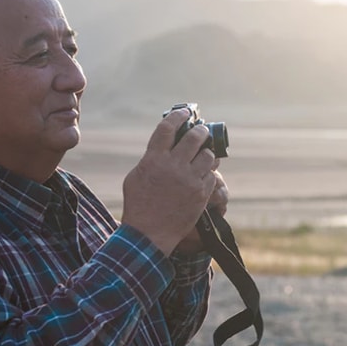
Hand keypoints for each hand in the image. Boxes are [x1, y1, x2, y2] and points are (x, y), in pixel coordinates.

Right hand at [121, 108, 217, 255]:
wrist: (149, 233)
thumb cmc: (138, 205)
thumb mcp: (135, 177)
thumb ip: (150, 159)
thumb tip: (162, 148)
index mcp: (154, 159)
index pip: (168, 128)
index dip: (178, 116)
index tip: (185, 112)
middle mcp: (173, 166)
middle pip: (195, 137)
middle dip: (200, 130)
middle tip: (201, 130)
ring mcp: (190, 180)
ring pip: (208, 156)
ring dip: (206, 153)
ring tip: (203, 155)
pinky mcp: (201, 193)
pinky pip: (212, 175)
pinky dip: (209, 172)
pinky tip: (204, 173)